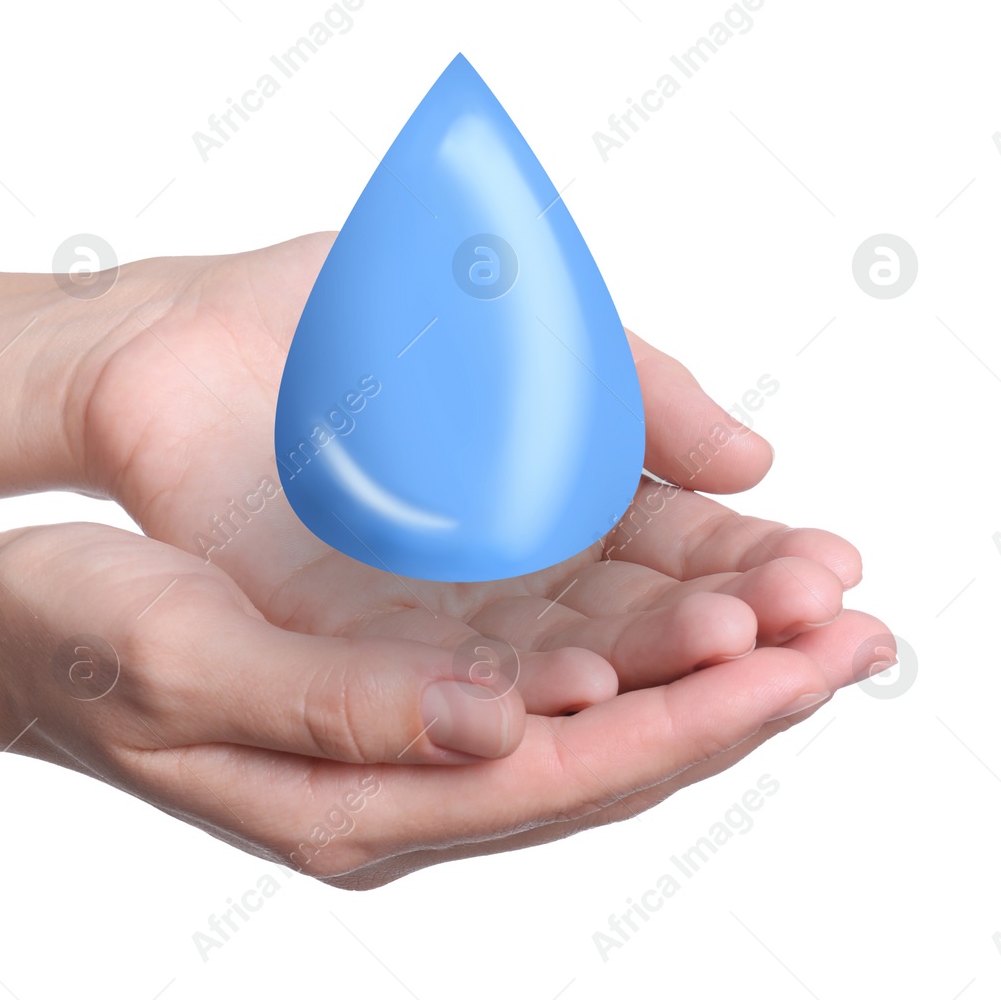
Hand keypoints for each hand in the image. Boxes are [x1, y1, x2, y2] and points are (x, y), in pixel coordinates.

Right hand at [0, 520, 887, 886]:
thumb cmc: (80, 637)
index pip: (567, 773)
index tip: (812, 654)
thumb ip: (342, 708)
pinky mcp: (391, 700)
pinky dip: (627, 649)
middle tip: (864, 634)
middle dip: (741, 698)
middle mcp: (397, 794)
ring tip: (810, 614)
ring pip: (587, 725)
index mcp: (354, 806)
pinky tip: (678, 610)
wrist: (11, 633)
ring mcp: (398, 752)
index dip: (699, 717)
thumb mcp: (189, 663)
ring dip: (703, 674)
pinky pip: (537, 687)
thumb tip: (502, 726)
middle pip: (607, 759)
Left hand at [81, 233, 874, 692]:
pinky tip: (595, 683)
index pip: (677, 545)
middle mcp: (503, 571)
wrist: (167, 339)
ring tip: (735, 652)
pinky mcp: (346, 646)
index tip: (833, 569)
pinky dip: (521, 687)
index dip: (755, 559)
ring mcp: (429, 617)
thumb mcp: (505, 317)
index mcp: (550, 490)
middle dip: (734, 622)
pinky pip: (447, 679)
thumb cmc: (326, 312)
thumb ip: (627, 385)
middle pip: (639, 616)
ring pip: (563, 659)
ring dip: (654, 664)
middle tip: (820, 626)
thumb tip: (754, 461)